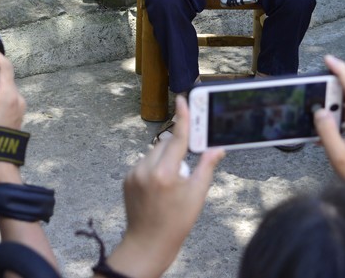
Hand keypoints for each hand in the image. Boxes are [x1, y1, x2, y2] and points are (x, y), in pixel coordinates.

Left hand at [106, 97, 223, 277]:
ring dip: (164, 159)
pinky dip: (152, 167)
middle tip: (183, 172)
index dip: (183, 117)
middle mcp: (146, 170)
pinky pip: (143, 163)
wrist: (147, 244)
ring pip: (154, 152)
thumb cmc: (176, 223)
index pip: (177, 138)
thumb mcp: (197, 196)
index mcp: (166, 174)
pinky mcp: (127, 179)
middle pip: (166, 144)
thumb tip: (217, 148)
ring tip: (169, 184)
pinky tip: (157, 187)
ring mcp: (133, 174)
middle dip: (177, 150)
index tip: (182, 100)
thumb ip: (206, 167)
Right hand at [315, 54, 344, 209]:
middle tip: (316, 102)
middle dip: (332, 97)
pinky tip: (333, 134)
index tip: (328, 59)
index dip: (340, 72)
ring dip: (337, 112)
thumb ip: (327, 131)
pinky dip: (344, 120)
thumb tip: (319, 111)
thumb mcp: (339, 157)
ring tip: (324, 128)